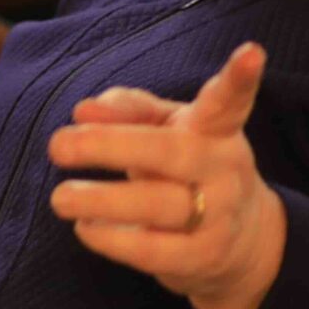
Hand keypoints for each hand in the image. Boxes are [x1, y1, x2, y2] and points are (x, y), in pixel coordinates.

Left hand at [47, 42, 286, 308]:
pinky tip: (85, 228)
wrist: (239, 241)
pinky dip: (111, 239)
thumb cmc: (183, 168)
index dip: (239, 78)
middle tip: (57, 145)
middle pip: (170, 152)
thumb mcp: (163, 129)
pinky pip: (153, 250)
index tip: (251, 51)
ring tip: (61, 198)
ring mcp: (219, 215)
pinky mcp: (203, 257)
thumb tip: (84, 110)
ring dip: (100, 200)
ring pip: (158, 204)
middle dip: (110, 146)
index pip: (228, 102)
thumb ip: (126, 110)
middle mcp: (224, 169)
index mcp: (215, 130)